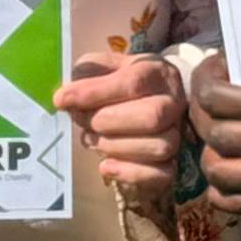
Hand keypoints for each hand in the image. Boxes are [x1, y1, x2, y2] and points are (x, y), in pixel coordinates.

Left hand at [53, 52, 186, 209]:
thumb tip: (66, 96)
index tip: (61, 99)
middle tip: (81, 120)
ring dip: (115, 146)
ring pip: (158, 147)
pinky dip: (130, 173)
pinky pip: (163, 174)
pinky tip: (105, 166)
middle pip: (151, 117)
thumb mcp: (104, 66)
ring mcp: (179, 133)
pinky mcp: (174, 162)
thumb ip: (86, 74)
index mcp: (156, 73)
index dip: (94, 92)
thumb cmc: (120, 82)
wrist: (150, 98)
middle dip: (106, 121)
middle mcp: (174, 102)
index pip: (132, 83)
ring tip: (91, 138)